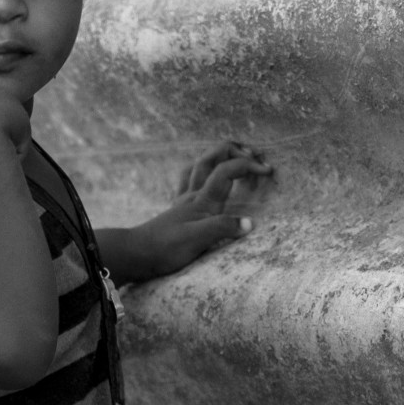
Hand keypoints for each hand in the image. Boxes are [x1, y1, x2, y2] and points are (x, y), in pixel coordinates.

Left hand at [131, 143, 271, 278]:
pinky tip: (205, 177)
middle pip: (211, 158)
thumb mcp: (196, 240)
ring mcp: (183, 201)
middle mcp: (192, 195)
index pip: (227, 170)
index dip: (248, 165)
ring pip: (199, 166)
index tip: (268, 170)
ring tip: (234, 156)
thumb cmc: (165, 248)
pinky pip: (188, 180)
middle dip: (233, 150)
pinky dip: (201, 171)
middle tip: (253, 154)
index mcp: (202, 200)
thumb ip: (222, 228)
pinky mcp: (177, 210)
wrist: (135, 254)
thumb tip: (250, 223)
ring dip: (217, 156)